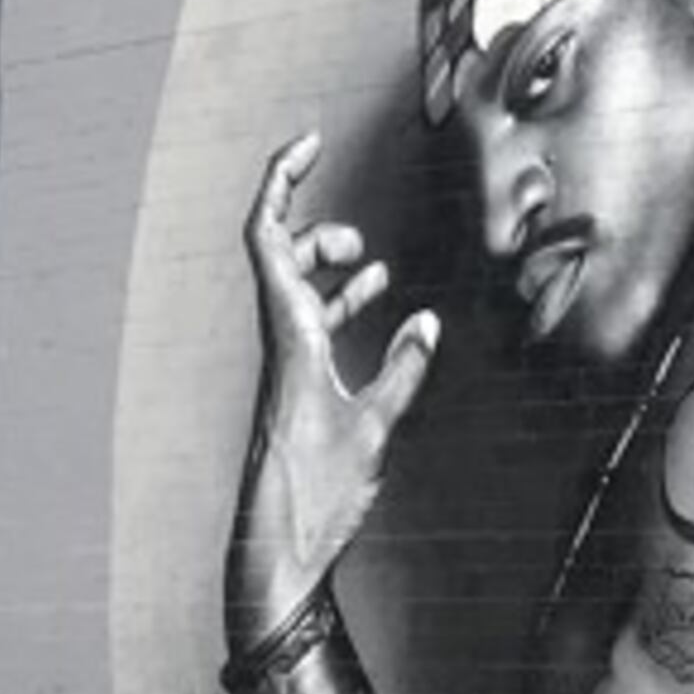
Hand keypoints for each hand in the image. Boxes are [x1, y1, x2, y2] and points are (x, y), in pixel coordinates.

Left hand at [227, 131, 440, 650]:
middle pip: (281, 256)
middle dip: (318, 228)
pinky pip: (313, 327)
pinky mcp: (297, 389)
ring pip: (297, 292)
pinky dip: (341, 309)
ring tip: (371, 266)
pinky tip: (380, 318)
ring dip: (330, 269)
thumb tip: (424, 322)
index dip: (283, 181)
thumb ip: (400, 370)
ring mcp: (286, 365)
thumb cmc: (315, 494)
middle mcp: (280, 342)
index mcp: (289, 336)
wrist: (275, 549)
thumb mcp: (373, 426)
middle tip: (360, 238)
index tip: (309, 143)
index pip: (270, 237)